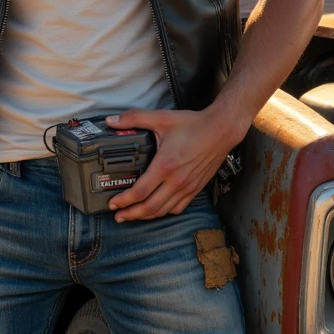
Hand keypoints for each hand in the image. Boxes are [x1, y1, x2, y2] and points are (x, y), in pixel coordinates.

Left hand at [104, 108, 234, 221]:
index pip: (140, 191)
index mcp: (165, 165)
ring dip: (146, 216)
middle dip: (131, 214)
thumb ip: (134, 118)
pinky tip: (156, 210)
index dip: (124, 201)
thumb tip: (112, 121)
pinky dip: (164, 212)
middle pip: (150, 207)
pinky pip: (178, 208)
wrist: (221, 130)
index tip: (113, 203)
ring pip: (163, 210)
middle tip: (118, 216)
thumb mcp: (161, 118)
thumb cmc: (193, 125)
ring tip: (133, 215)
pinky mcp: (195, 188)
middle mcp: (176, 180)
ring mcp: (187, 187)